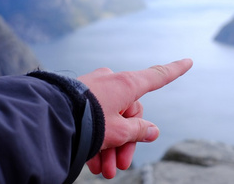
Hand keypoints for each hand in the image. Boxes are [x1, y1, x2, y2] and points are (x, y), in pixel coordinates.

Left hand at [78, 58, 192, 178]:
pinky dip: (96, 139)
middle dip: (126, 141)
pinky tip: (92, 163)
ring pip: (111, 119)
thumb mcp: (117, 132)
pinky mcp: (79, 97)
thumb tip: (153, 130)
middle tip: (121, 166)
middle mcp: (112, 82)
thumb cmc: (85, 122)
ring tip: (104, 171)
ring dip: (111, 146)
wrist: (45, 119)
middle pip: (130, 113)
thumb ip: (138, 130)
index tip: (189, 61)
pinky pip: (94, 118)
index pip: (158, 76)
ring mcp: (94, 88)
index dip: (175, 70)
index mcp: (126, 84)